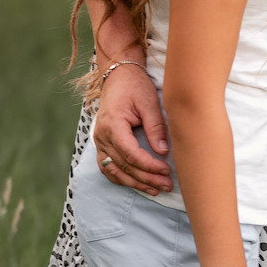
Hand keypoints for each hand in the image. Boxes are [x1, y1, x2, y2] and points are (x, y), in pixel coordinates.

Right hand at [90, 62, 172, 193]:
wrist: (119, 77)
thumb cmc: (135, 87)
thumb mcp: (149, 103)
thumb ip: (155, 127)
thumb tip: (163, 151)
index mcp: (113, 125)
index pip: (130, 154)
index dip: (149, 165)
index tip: (166, 170)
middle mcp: (102, 136)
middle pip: (124, 165)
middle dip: (146, 178)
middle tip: (166, 185)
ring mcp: (99, 141)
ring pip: (114, 170)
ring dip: (134, 182)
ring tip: (155, 189)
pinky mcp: (102, 144)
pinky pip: (107, 167)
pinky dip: (121, 178)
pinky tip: (136, 184)